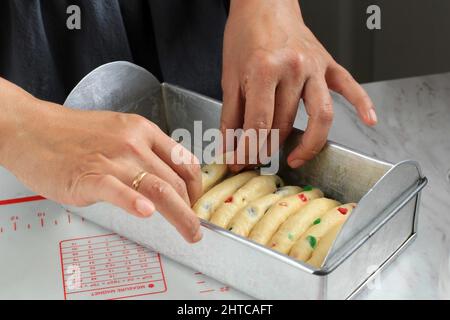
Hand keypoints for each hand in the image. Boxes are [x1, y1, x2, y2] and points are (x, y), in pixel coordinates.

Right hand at [0, 85, 201, 242]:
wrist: (32, 128)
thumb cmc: (72, 134)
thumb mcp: (118, 130)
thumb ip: (142, 151)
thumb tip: (163, 176)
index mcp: (143, 131)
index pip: (183, 161)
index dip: (196, 186)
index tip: (195, 201)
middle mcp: (133, 143)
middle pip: (175, 179)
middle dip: (190, 208)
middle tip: (194, 227)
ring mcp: (112, 159)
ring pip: (157, 187)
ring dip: (180, 214)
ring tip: (190, 232)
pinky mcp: (89, 176)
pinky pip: (117, 190)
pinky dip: (134, 202)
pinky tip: (146, 212)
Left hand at [221, 0, 376, 169]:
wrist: (264, 3)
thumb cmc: (245, 36)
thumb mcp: (230, 76)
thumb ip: (231, 115)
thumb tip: (229, 147)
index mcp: (265, 70)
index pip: (259, 124)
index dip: (247, 149)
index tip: (240, 161)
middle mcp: (294, 69)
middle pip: (286, 124)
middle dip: (269, 148)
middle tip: (257, 160)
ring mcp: (315, 67)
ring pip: (320, 116)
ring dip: (309, 144)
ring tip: (296, 159)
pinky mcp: (329, 64)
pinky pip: (349, 86)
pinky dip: (362, 104)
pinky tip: (370, 120)